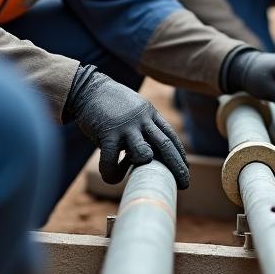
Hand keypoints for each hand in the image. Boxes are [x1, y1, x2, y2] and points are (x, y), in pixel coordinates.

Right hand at [65, 65, 189, 188]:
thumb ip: (142, 130)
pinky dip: (112, 173)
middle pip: (166, 145)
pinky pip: (112, 160)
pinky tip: (112, 175)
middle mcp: (142, 120)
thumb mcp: (134, 112)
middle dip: (177, 166)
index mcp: (150, 114)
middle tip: (185, 184)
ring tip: (135, 169)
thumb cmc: (110, 105)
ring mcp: (126, 126)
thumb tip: (145, 156)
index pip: (171, 136)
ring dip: (142, 165)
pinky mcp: (108, 133)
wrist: (89, 89)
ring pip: (143, 153)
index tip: (186, 170)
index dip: (180, 154)